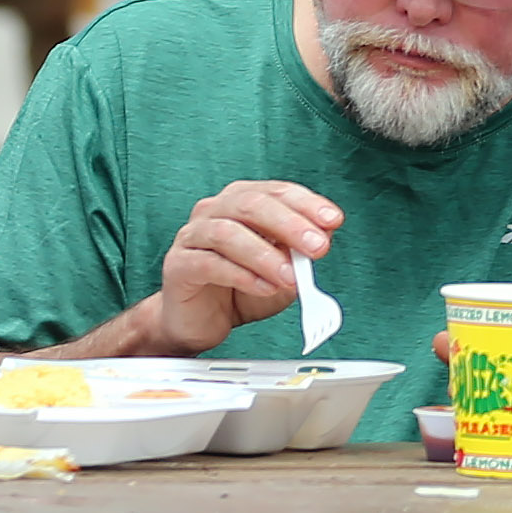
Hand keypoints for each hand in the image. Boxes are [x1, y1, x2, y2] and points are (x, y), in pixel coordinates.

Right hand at [155, 179, 343, 354]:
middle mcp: (214, 211)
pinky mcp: (178, 265)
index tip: (333, 220)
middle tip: (317, 247)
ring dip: (266, 255)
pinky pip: (210, 264)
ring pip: (228, 233)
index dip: (306, 203)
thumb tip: (324, 236)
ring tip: (291, 277)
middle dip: (290, 225)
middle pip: (252, 205)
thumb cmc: (240, 287)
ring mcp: (192, 236)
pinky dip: (243, 276)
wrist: (200, 321)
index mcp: (241, 201)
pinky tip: (264, 287)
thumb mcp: (282, 269)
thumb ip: (299, 252)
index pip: (276, 191)